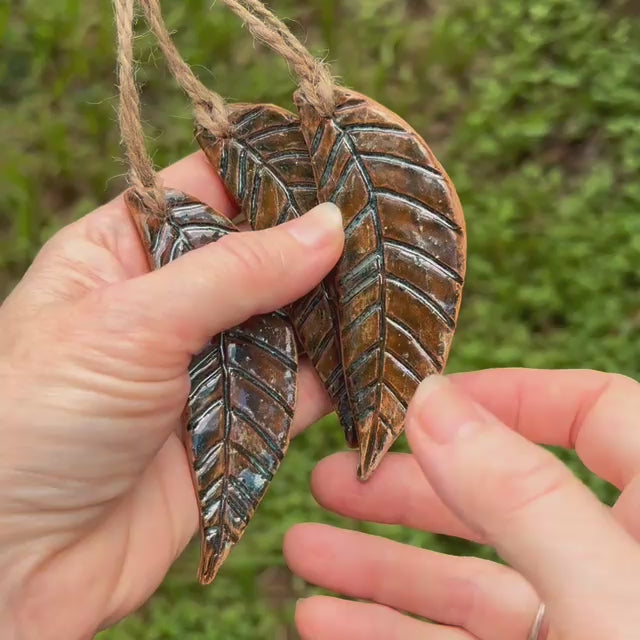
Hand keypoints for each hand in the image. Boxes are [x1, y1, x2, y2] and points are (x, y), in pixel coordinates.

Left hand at [0, 152, 343, 639]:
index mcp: (125, 253)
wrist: (15, 564)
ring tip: (400, 280)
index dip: (270, 170)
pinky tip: (377, 352)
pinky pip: (301, 390)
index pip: (208, 189)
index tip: (339, 157)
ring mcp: (207, 365)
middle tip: (389, 221)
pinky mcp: (235, 424)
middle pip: (261, 257)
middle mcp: (171, 304)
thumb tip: (326, 225)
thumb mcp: (130, 323)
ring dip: (336, 310)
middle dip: (318, 244)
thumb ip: (234, 273)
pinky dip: (338, 375)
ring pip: (289, 323)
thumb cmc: (31, 423)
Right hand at [285, 369, 639, 638]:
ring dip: (379, 567)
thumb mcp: (607, 602)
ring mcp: (578, 630)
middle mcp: (619, 568)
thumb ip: (522, 495)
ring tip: (304, 551)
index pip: (590, 412)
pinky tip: (326, 624)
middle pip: (500, 497)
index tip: (420, 400)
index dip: (506, 394)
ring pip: (467, 581)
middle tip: (330, 479)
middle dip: (406, 490)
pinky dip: (390, 634)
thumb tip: (433, 401)